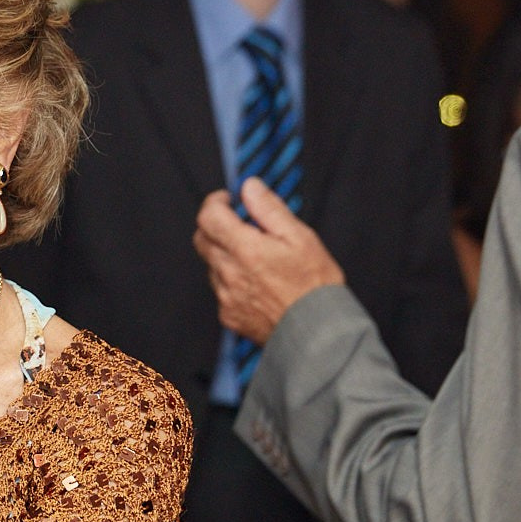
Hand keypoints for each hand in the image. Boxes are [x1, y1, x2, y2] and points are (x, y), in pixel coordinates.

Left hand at [193, 179, 345, 342]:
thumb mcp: (300, 237)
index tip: (227, 201)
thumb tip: (249, 187)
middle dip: (215, 226)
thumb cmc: (315, 286)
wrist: (318, 333)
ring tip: (255, 258)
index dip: (215, 202)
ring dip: (224, 254)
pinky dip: (230, 280)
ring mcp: (226, 296)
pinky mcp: (229, 315)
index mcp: (245, 249)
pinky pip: (220, 290)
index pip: (208, 216)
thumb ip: (269, 209)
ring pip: (211, 265)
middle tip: (238, 224)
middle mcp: (229, 273)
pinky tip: (256, 283)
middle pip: (202, 239)